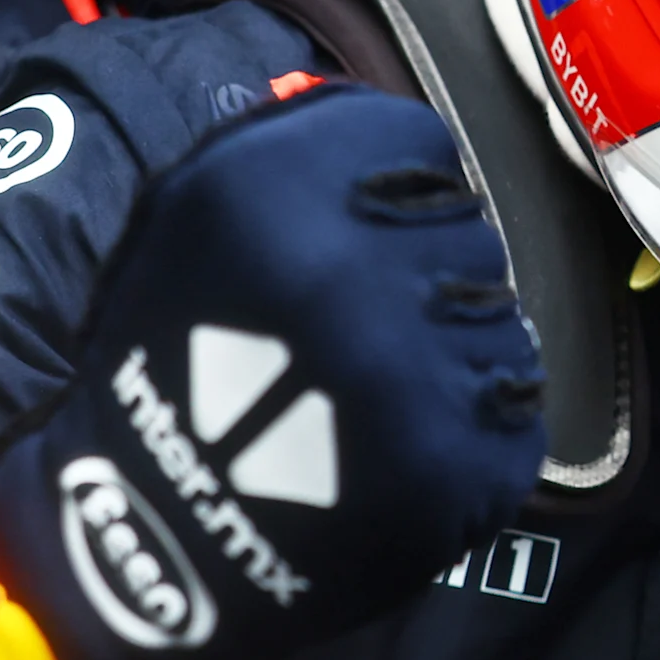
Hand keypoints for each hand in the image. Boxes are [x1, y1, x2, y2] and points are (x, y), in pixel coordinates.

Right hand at [0, 85, 545, 659]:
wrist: (145, 542)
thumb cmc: (165, 371)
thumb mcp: (190, 220)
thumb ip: (288, 150)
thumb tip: (377, 117)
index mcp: (281, 191)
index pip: (422, 148)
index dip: (399, 196)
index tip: (363, 238)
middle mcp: (357, 270)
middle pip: (466, 235)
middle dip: (424, 276)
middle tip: (356, 335)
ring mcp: (419, 369)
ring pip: (496, 319)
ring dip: (454, 348)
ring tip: (371, 395)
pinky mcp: (463, 460)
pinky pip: (514, 408)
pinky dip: (474, 424)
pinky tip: (400, 446)